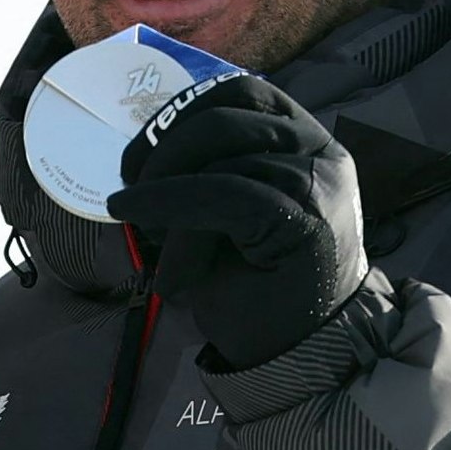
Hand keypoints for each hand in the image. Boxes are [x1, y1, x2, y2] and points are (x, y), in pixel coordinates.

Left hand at [108, 74, 366, 369]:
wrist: (299, 355)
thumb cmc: (258, 288)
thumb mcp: (224, 216)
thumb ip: (205, 172)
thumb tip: (141, 152)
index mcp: (306, 141)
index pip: (241, 93)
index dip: (180, 112)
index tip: (138, 157)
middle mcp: (321, 152)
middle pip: (227, 112)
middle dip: (164, 146)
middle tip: (128, 188)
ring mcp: (319, 183)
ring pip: (221, 157)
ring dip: (166, 192)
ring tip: (148, 234)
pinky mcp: (306, 218)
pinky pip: (222, 194)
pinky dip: (167, 203)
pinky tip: (134, 216)